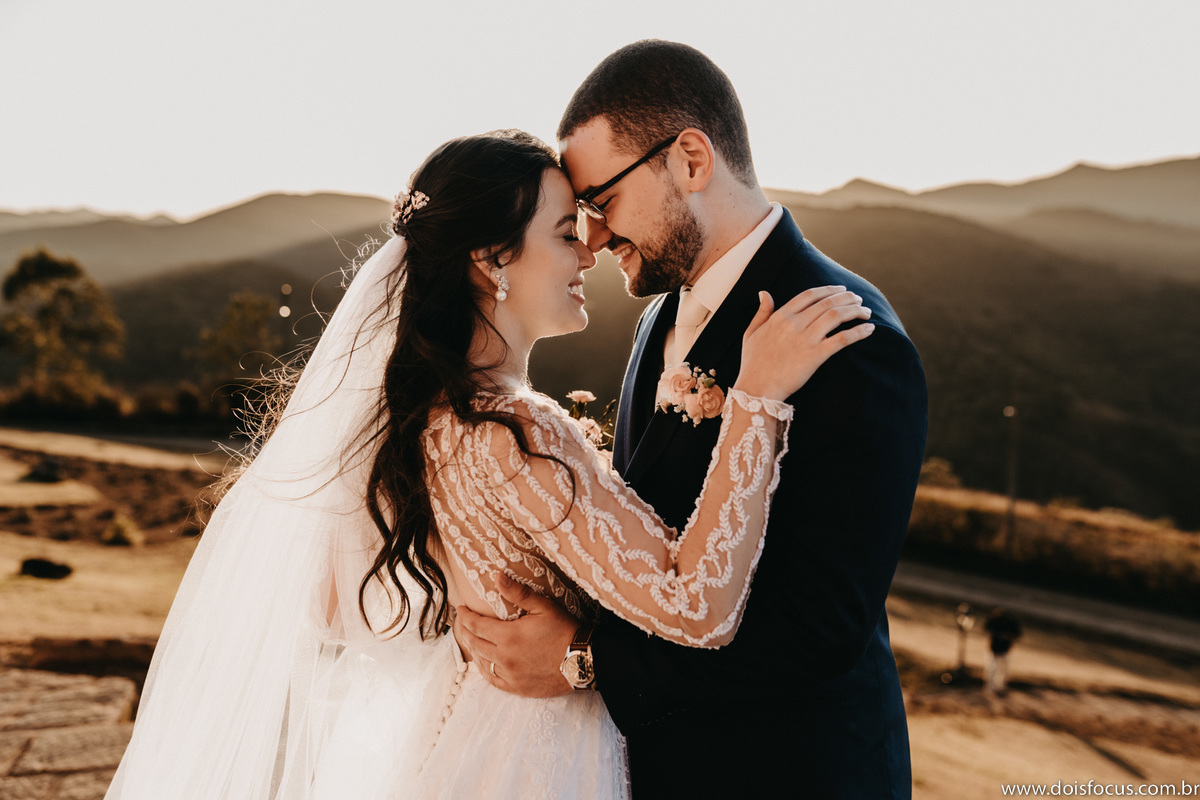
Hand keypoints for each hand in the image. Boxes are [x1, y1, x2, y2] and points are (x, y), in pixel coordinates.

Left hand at [454, 574, 579, 696]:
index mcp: (508, 636)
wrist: (582, 661)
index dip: (465, 616)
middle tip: (461, 622)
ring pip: (481, 663)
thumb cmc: (564, 631)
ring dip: (472, 649)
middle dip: (464, 631)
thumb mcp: (543, 607)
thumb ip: (518, 592)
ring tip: (469, 639)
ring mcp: (510, 675)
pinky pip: (492, 680)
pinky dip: (484, 669)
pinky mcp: (518, 688)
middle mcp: (504, 658)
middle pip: (474, 643)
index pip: (476, 625)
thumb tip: (497, 576)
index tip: (460, 609)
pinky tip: (483, 663)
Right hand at [733, 286, 874, 400]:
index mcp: (780, 316)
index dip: (829, 290)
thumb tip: (764, 293)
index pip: (810, 295)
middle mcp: (794, 324)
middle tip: (859, 300)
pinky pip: (841, 339)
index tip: (842, 289)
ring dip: (855, 311)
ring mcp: (805, 339)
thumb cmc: (753, 364)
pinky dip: (858, 332)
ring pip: (836, 316)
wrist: (757, 389)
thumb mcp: (751, 333)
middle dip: (847, 298)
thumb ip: (761, 312)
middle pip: (827, 303)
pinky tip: (870, 329)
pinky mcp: (815, 356)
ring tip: (866, 312)